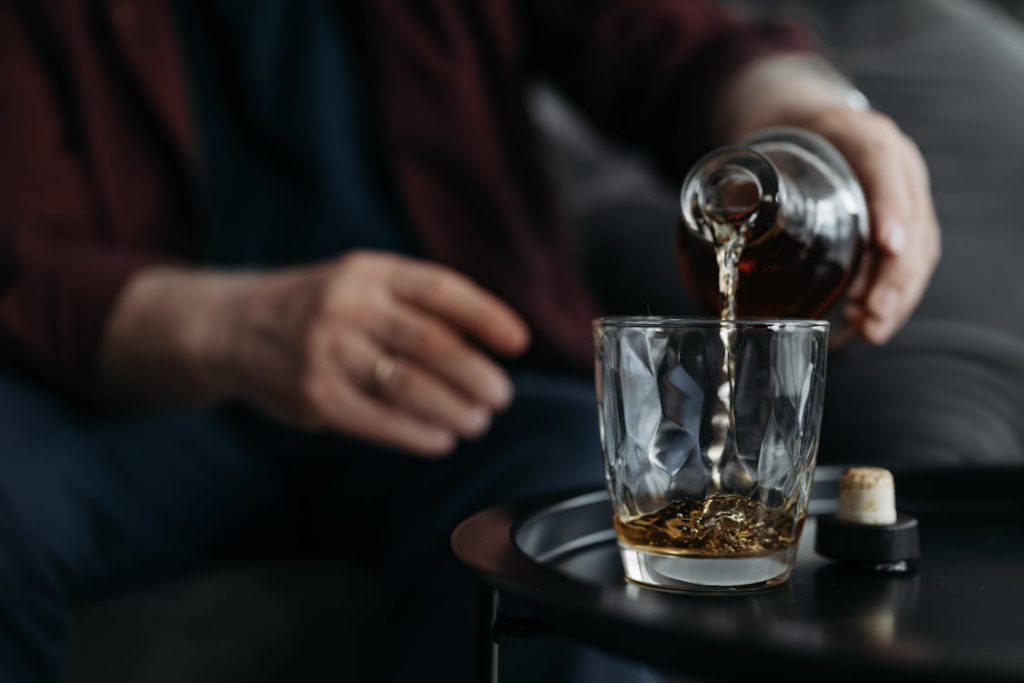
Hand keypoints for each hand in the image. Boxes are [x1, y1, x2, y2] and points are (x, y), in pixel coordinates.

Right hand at [99, 251, 529, 456]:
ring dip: (453, 409)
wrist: (232, 327)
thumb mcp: (361, 284)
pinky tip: (440, 440)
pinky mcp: (313, 395)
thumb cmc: (319, 309)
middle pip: (431, 343)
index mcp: (370, 272)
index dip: (486, 315)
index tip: (519, 341)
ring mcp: (327, 351)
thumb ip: (414, 306)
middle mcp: (348, 305)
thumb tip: (488, 346)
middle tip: (501, 396)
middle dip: (475, 374)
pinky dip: (417, 434)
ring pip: (407, 385)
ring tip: (477, 422)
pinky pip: (377, 420)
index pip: (441, 289)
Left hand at [715, 56, 940, 343]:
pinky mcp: (906, 224)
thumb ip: (745, 179)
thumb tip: (721, 212)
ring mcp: (907, 195)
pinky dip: (893, 294)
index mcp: (862, 136)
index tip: (887, 247)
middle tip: (873, 314)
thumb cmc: (787, 145)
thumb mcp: (766, 151)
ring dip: (897, 294)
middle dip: (896, 273)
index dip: (890, 206)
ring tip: (869, 328)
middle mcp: (896, 164)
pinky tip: (867, 319)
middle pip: (911, 219)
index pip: (881, 164)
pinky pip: (912, 262)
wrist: (810, 131)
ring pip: (920, 248)